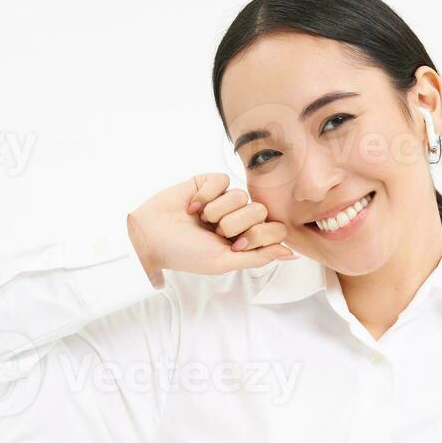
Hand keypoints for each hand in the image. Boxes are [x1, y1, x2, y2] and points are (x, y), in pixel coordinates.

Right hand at [126, 173, 297, 285]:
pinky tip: (192, 205)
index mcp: (245, 239)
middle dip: (236, 223)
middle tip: (215, 231)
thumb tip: (291, 253)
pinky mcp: (209, 182)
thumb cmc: (185, 254)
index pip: (275, 229)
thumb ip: (258, 257)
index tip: (236, 244)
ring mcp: (224, 199)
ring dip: (217, 210)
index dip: (259, 235)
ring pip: (242, 195)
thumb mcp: (223, 262)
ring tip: (200, 219)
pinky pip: (223, 180)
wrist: (151, 236)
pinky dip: (207, 194)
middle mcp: (238, 218)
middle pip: (261, 210)